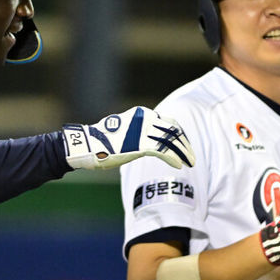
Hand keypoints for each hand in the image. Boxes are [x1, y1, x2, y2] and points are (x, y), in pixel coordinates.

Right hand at [62, 107, 194, 169]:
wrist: (88, 145)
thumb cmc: (102, 141)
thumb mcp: (124, 131)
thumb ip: (138, 132)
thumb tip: (147, 141)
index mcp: (142, 114)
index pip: (169, 122)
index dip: (180, 135)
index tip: (184, 146)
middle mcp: (146, 118)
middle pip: (174, 130)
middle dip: (185, 144)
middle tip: (192, 156)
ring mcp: (144, 131)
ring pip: (171, 141)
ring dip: (183, 152)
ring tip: (190, 162)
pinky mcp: (141, 144)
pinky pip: (163, 151)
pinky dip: (173, 158)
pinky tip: (179, 165)